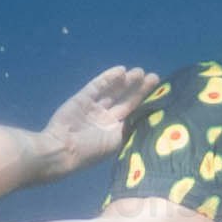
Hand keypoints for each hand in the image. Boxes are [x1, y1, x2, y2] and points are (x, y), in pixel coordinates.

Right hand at [41, 65, 159, 170]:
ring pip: (112, 91)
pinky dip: (108, 78)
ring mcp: (92, 107)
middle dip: (139, 89)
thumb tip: (147, 116)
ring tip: (140, 72)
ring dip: (126, 81)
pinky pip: (97, 86)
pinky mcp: (82, 98)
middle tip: (154, 77)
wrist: (62, 149)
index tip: (158, 92)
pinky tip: (121, 71)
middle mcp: (104, 118)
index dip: (144, 102)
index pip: (132, 113)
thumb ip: (129, 128)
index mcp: (113, 131)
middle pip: (125, 100)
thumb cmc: (91, 151)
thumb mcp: (116, 142)